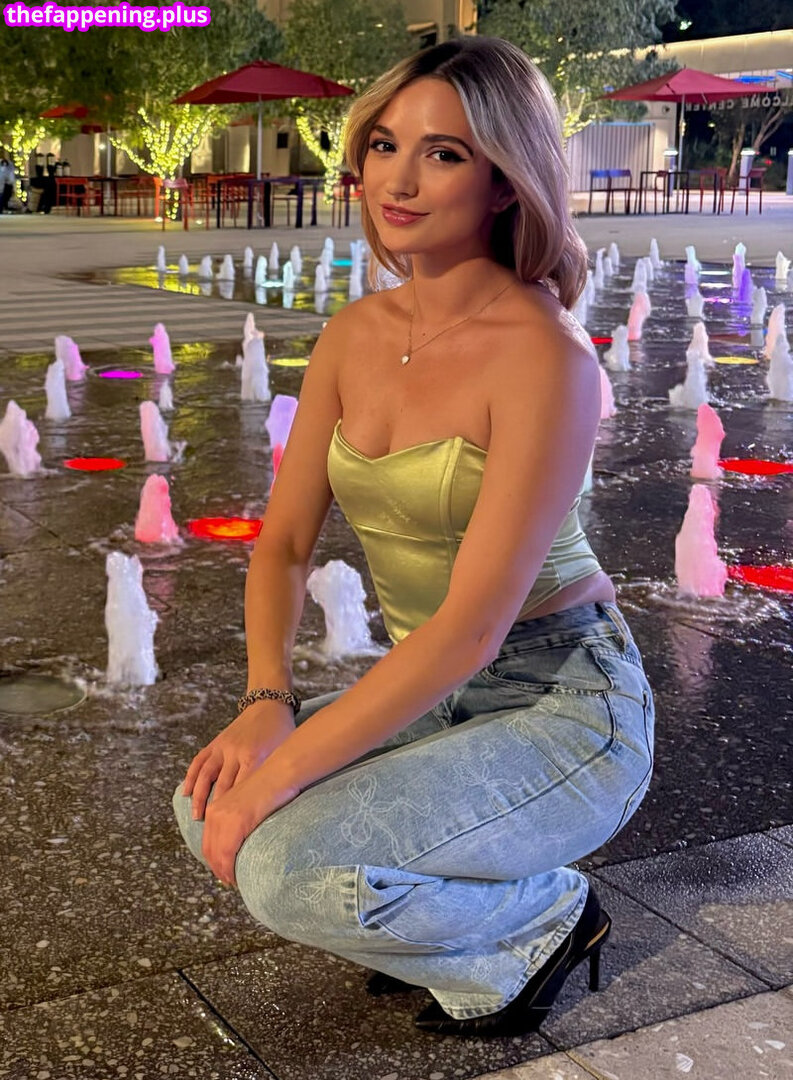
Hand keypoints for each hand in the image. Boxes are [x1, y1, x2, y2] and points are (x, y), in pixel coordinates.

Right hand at [181, 700, 295, 821]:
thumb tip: (270, 811)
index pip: (242, 795)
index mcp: (256, 759)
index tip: (232, 833)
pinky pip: (199, 762)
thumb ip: (275, 780)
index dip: (236, 818)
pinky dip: (190, 778)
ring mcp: (223, 748)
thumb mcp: (283, 755)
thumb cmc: (281, 735)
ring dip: (199, 799)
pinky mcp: (215, 743)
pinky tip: (185, 794)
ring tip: (197, 819)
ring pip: (206, 777)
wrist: (269, 706)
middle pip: (222, 790)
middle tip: (214, 832)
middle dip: (218, 816)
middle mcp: (236, 754)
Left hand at [201, 763, 299, 887]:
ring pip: (217, 855)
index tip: (223, 871)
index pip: (208, 842)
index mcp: (216, 809)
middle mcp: (215, 814)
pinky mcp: (236, 823)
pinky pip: (228, 853)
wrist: (279, 774)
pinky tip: (237, 876)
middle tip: (230, 881)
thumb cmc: (270, 788)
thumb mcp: (247, 804)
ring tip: (234, 881)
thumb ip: (240, 818)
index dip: (214, 860)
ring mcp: (224, 818)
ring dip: (223, 872)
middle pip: (209, 851)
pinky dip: (229, 869)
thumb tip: (243, 837)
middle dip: (217, 869)